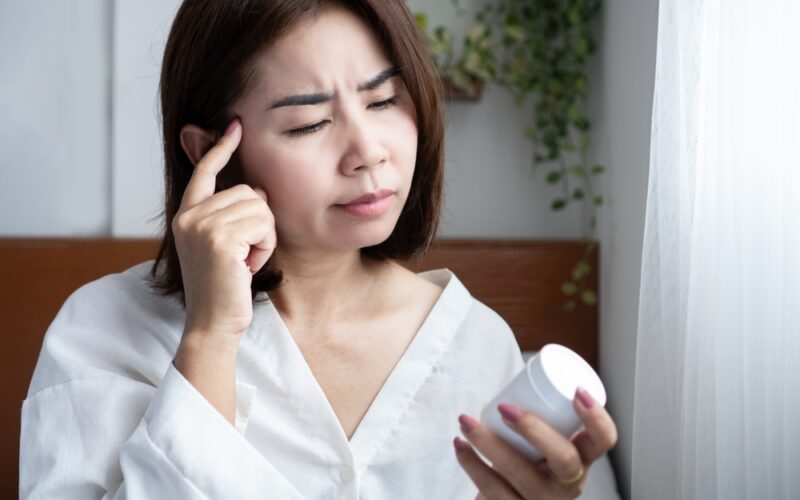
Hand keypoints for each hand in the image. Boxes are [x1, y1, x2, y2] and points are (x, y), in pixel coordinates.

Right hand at [172, 118, 276, 338]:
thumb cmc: (224, 289)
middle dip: (259, 223)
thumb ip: (233, 215)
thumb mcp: (225, 246)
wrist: (213, 324)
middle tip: (244, 255)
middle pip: (247, 192)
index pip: (204, 172)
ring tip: (245, 262)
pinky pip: (264, 225)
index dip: (221, 148)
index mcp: (186, 215)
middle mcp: (189, 216)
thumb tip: (255, 188)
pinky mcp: (220, 239)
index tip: (234, 126)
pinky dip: (265, 247)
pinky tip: (249, 267)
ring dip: (264, 237)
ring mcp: (202, 226)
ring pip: (259, 208)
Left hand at [454, 388, 617, 498]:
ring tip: (466, 421)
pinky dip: (471, 464)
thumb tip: (521, 367)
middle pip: (563, 459)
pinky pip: (492, 492)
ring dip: (488, 443)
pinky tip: (460, 447)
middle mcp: (567, 486)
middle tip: (505, 408)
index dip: (597, 418)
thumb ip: (541, 412)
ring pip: (519, 475)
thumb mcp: (543, 442)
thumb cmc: (526, 461)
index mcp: (581, 461)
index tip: (576, 391)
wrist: (508, 499)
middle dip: (534, 429)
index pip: (604, 441)